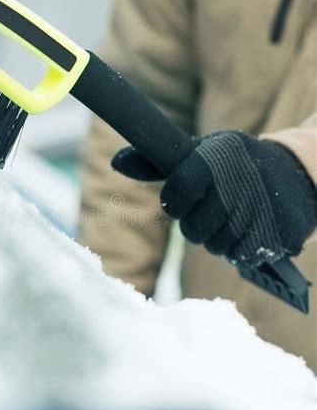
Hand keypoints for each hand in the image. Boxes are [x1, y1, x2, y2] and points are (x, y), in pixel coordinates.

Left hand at [112, 131, 315, 266]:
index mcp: (216, 157)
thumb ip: (156, 163)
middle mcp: (239, 182)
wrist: (293, 171)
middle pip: (195, 230)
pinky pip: (242, 256)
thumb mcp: (198, 153)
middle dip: (196, 226)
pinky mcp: (280, 232)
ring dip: (218, 239)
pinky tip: (247, 230)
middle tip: (209, 211)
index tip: (181, 199)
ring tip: (231, 218)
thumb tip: (116, 161)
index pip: (178, 193)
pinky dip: (240, 249)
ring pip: (217, 246)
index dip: (175, 202)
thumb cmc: (233, 164)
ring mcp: (262, 210)